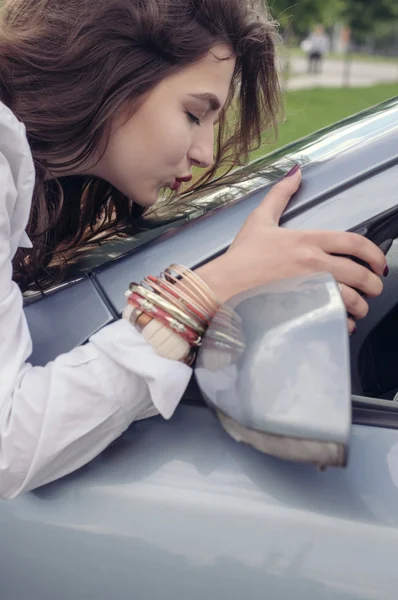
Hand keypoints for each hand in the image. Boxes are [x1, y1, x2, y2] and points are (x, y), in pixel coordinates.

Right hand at [197, 168, 386, 331]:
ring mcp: (309, 288)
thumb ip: (280, 195)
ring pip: (351, 298)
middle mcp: (312, 264)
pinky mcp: (302, 309)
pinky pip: (334, 318)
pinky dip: (344, 323)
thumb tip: (295, 173)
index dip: (374, 253)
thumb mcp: (259, 219)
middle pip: (359, 274)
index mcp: (306, 241)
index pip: (353, 242)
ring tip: (359, 307)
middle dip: (374, 283)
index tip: (377, 262)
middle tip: (373, 288)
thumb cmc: (240, 257)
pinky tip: (342, 322)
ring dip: (362, 305)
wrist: (223, 285)